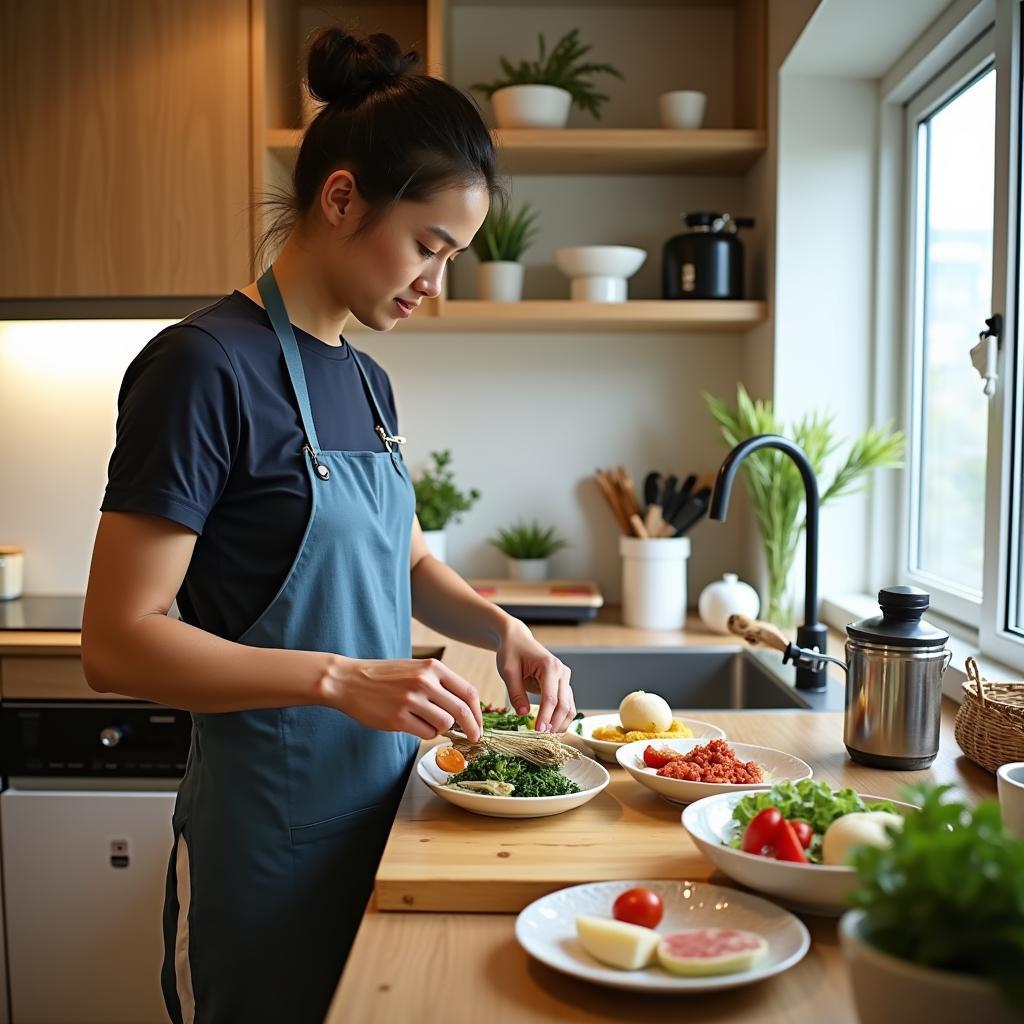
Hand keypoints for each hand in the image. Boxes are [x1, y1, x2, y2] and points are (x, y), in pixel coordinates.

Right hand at [324, 657, 482, 741]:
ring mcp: (410, 700)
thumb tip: (465, 711)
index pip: (468, 692)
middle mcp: (424, 681)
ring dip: (442, 730)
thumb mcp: (416, 669)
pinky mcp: (397, 718)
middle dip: (471, 729)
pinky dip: (425, 734)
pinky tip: (413, 725)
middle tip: (473, 738)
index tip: (478, 724)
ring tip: (427, 723)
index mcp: (433, 667)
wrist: (348, 680)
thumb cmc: (385, 676)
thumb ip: (440, 685)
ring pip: (444, 724)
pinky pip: (425, 733)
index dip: (478, 713)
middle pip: (461, 711)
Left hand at [496, 622, 575, 732]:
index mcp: (549, 666)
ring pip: (569, 706)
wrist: (517, 639)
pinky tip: (551, 728)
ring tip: (547, 737)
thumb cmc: (511, 652)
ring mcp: (565, 678)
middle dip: (554, 723)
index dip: (545, 717)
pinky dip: (560, 717)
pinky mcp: (562, 684)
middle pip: (564, 704)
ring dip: (560, 723)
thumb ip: (516, 692)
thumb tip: (523, 714)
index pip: (551, 698)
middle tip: (542, 739)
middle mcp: (562, 672)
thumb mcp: (507, 671)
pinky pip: (566, 704)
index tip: (538, 732)